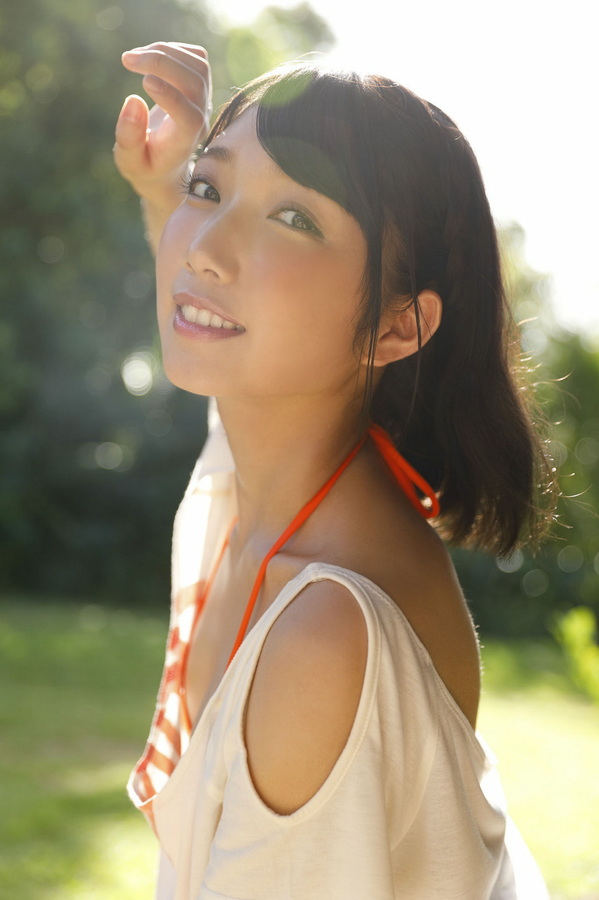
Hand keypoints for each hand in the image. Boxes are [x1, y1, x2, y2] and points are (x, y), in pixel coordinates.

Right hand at [114, 42, 211, 207]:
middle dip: (161, 64)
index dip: (172, 97)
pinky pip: (196, 57)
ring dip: (164, 52)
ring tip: (132, 58)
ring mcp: (204, 101)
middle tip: (127, 60)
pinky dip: (171, 49)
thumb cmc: (145, 165)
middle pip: (195, 83)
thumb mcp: (130, 162)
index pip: (189, 118)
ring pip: (198, 65)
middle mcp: (200, 120)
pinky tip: (147, 56)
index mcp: (184, 142)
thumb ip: (129, 138)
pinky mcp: (201, 85)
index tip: (144, 82)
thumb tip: (133, 100)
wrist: (166, 164)